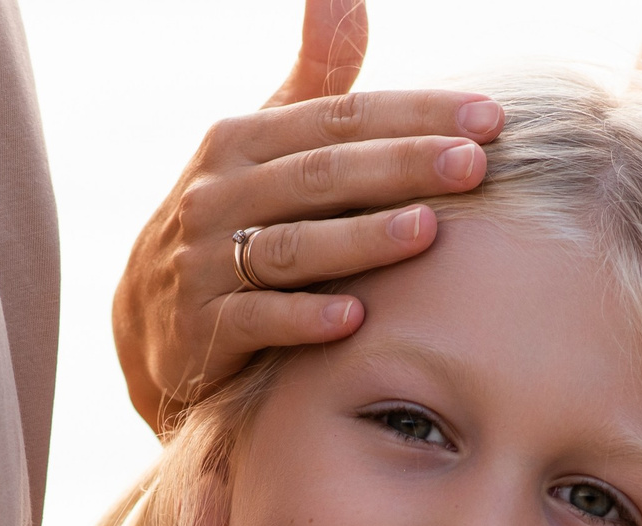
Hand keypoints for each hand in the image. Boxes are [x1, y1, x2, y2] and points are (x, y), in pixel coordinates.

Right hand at [111, 0, 504, 426]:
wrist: (153, 319)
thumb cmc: (234, 219)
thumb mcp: (264, 147)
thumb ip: (315, 80)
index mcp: (240, 140)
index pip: (339, 118)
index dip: (413, 115)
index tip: (488, 118)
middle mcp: (218, 194)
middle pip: (321, 174)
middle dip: (401, 166)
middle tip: (474, 165)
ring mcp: (206, 262)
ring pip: (292, 246)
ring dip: (361, 239)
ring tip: (427, 230)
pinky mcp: (203, 329)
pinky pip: (258, 319)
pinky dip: (304, 318)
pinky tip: (355, 317)